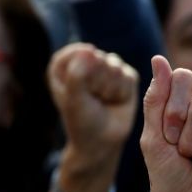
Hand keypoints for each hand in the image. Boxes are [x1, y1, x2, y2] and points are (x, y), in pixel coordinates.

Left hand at [49, 43, 137, 162]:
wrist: (102, 140)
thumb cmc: (82, 120)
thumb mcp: (74, 99)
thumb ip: (77, 74)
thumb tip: (89, 50)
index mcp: (63, 67)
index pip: (71, 54)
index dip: (79, 67)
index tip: (81, 84)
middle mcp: (84, 63)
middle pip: (95, 58)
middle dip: (95, 82)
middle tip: (91, 99)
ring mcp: (106, 68)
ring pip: (114, 66)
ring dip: (109, 88)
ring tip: (102, 101)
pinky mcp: (125, 76)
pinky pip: (128, 75)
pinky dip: (122, 92)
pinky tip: (116, 101)